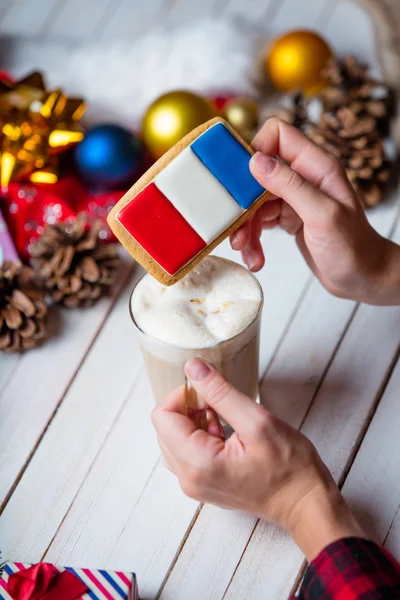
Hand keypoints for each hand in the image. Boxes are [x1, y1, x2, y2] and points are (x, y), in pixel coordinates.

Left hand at [152, 358, 364, 559]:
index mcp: (196, 463)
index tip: (207, 388)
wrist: (306, 504)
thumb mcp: (257, 421)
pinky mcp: (203, 485)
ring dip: (195, 421)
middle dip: (188, 407)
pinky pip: (187, 453)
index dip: (181, 394)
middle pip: (164, 428)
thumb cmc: (289, 467)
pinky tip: (226, 431)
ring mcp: (194, 485)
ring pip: (174, 439)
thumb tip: (193, 367)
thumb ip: (220, 392)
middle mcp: (188, 479)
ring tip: (226, 418)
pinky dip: (201, 435)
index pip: (162, 416)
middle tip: (220, 402)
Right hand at [230, 118, 399, 305]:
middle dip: (244, 203)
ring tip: (247, 251)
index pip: (277, 135)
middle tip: (237, 230)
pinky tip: (255, 257)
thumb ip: (291, 186)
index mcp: (316, 166)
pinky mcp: (287, 218)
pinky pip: (260, 220)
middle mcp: (303, 177)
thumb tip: (256, 161)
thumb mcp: (322, 215)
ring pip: (255, 201)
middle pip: (257, 174)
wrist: (362, 278)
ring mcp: (294, 198)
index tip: (240, 182)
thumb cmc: (353, 248)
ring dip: (247, 227)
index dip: (254, 151)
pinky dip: (253, 239)